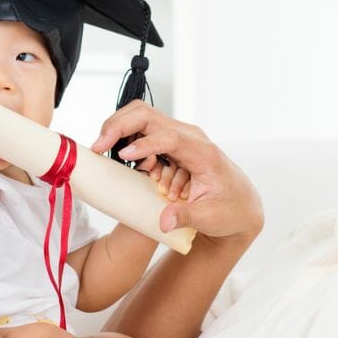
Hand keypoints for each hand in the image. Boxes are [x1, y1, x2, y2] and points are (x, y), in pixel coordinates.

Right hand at [91, 101, 262, 238]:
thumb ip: (187, 217)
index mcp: (202, 152)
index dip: (145, 143)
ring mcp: (177, 136)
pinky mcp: (169, 142)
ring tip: (114, 159)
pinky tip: (134, 165)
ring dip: (120, 133)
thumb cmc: (228, 208)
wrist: (239, 203)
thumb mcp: (210, 217)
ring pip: (140, 117)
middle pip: (146, 114)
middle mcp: (188, 136)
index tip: (123, 155)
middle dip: (118, 126)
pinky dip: (128, 142)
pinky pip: (141, 132)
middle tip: (97, 147)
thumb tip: (165, 222)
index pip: (169, 137)